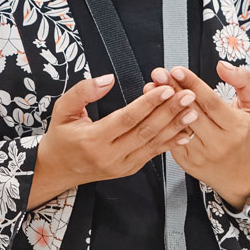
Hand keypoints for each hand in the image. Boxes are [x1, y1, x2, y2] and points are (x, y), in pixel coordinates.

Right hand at [28, 74, 197, 208]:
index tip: (165, 88)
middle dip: (169, 112)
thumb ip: (82, 92)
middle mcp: (110, 156)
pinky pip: (153, 154)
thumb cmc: (60, 136)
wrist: (57, 169)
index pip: (127, 119)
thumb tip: (107, 79)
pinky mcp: (129, 169)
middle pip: (145, 132)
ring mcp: (121, 166)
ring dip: (175, 127)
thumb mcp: (61, 109)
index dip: (148, 104)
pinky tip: (185, 132)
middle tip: (187, 96)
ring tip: (192, 111)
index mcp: (93, 140)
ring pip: (153, 144)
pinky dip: (170, 142)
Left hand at [151, 62, 249, 208]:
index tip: (177, 70)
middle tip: (159, 74)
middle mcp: (219, 143)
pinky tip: (154, 108)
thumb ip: (243, 81)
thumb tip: (222, 65)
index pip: (210, 102)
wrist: (241, 173)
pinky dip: (162, 122)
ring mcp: (201, 154)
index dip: (193, 84)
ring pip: (178, 126)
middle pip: (192, 112)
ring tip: (152, 87)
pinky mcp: (187, 162)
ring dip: (163, 106)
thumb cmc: (245, 134)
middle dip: (173, 90)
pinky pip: (171, 139)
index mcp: (236, 127)